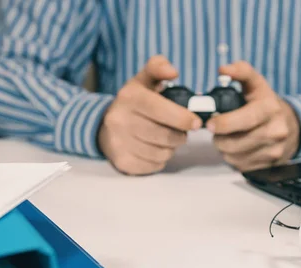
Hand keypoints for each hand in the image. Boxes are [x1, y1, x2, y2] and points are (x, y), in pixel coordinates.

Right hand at [98, 55, 201, 174]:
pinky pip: (154, 166)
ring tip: (166, 139)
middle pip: (165, 136)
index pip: (159, 108)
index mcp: (129, 97)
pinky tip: (154, 149)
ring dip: (171, 148)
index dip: (181, 117)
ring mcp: (119, 143)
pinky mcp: (123, 162)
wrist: (104, 127)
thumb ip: (158, 68)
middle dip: (180, 135)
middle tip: (181, 131)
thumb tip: (172, 71)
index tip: (196, 123)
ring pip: (162, 153)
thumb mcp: (143, 81)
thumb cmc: (134, 103)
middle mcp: (120, 120)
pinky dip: (160, 159)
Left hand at [206, 61, 300, 171]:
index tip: (210, 124)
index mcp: (270, 108)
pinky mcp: (269, 166)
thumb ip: (241, 72)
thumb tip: (223, 70)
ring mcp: (274, 151)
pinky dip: (234, 158)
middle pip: (235, 142)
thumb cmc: (266, 104)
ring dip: (224, 148)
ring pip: (234, 156)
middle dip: (219, 138)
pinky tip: (238, 148)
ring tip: (228, 138)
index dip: (224, 123)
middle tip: (216, 130)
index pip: (245, 119)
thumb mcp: (256, 84)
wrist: (292, 127)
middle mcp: (276, 131)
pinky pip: (241, 166)